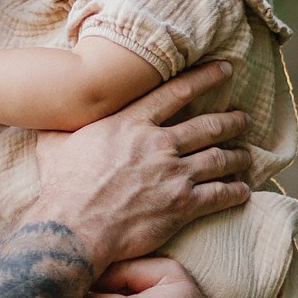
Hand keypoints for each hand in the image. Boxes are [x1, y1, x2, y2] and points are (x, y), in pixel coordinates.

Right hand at [26, 60, 251, 269]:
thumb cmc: (61, 186)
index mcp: (131, 123)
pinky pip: (219, 195)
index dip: (206, 78)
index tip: (225, 70)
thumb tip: (50, 113)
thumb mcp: (54, 144)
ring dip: (238, 157)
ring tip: (247, 155)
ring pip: (219, 159)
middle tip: (244, 118)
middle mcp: (158, 144)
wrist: (73, 227)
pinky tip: (244, 191)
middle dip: (231, 121)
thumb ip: (61, 127)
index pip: (177, 92)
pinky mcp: (182, 205)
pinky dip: (235, 192)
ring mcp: (173, 174)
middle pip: (208, 126)